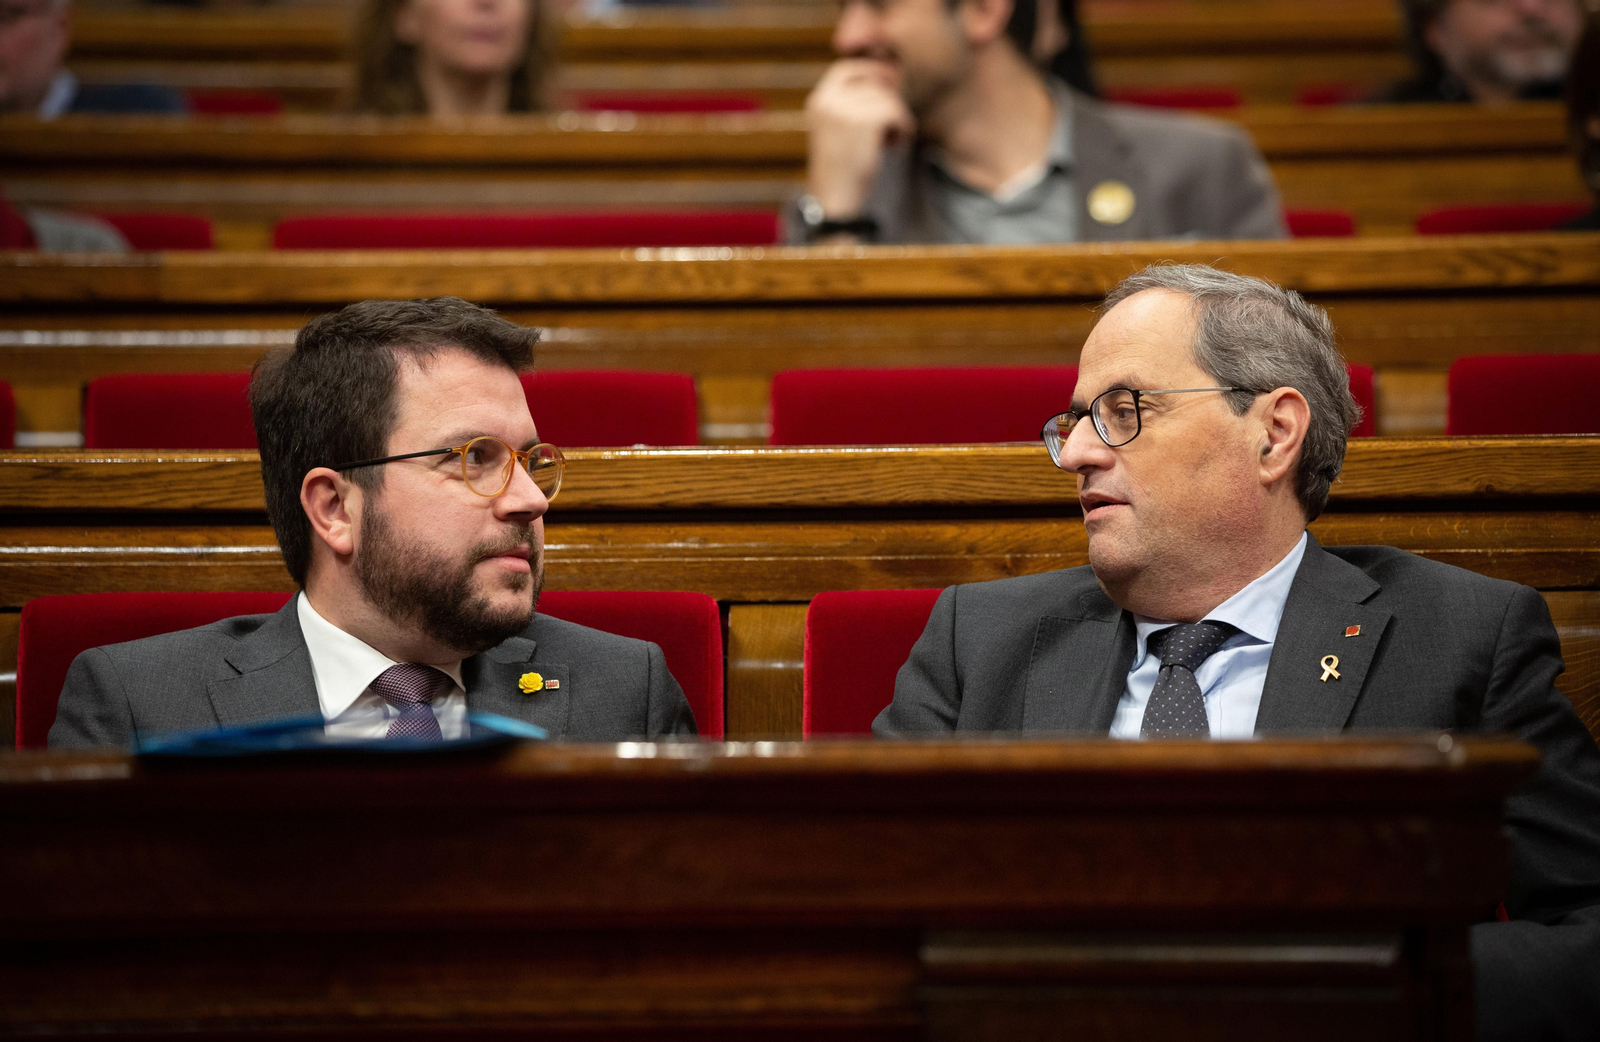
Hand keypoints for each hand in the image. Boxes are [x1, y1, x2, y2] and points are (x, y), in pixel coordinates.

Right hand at [803, 59, 916, 218]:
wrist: (836, 199)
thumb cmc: (841, 170)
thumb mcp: (836, 130)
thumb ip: (848, 105)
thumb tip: (882, 77)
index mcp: (818, 101)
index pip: (845, 70)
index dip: (869, 71)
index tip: (889, 83)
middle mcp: (828, 101)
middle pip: (872, 82)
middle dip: (889, 99)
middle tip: (894, 122)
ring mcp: (845, 109)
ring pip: (887, 98)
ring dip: (896, 116)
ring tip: (891, 139)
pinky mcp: (864, 121)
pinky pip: (895, 111)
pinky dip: (902, 126)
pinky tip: (896, 143)